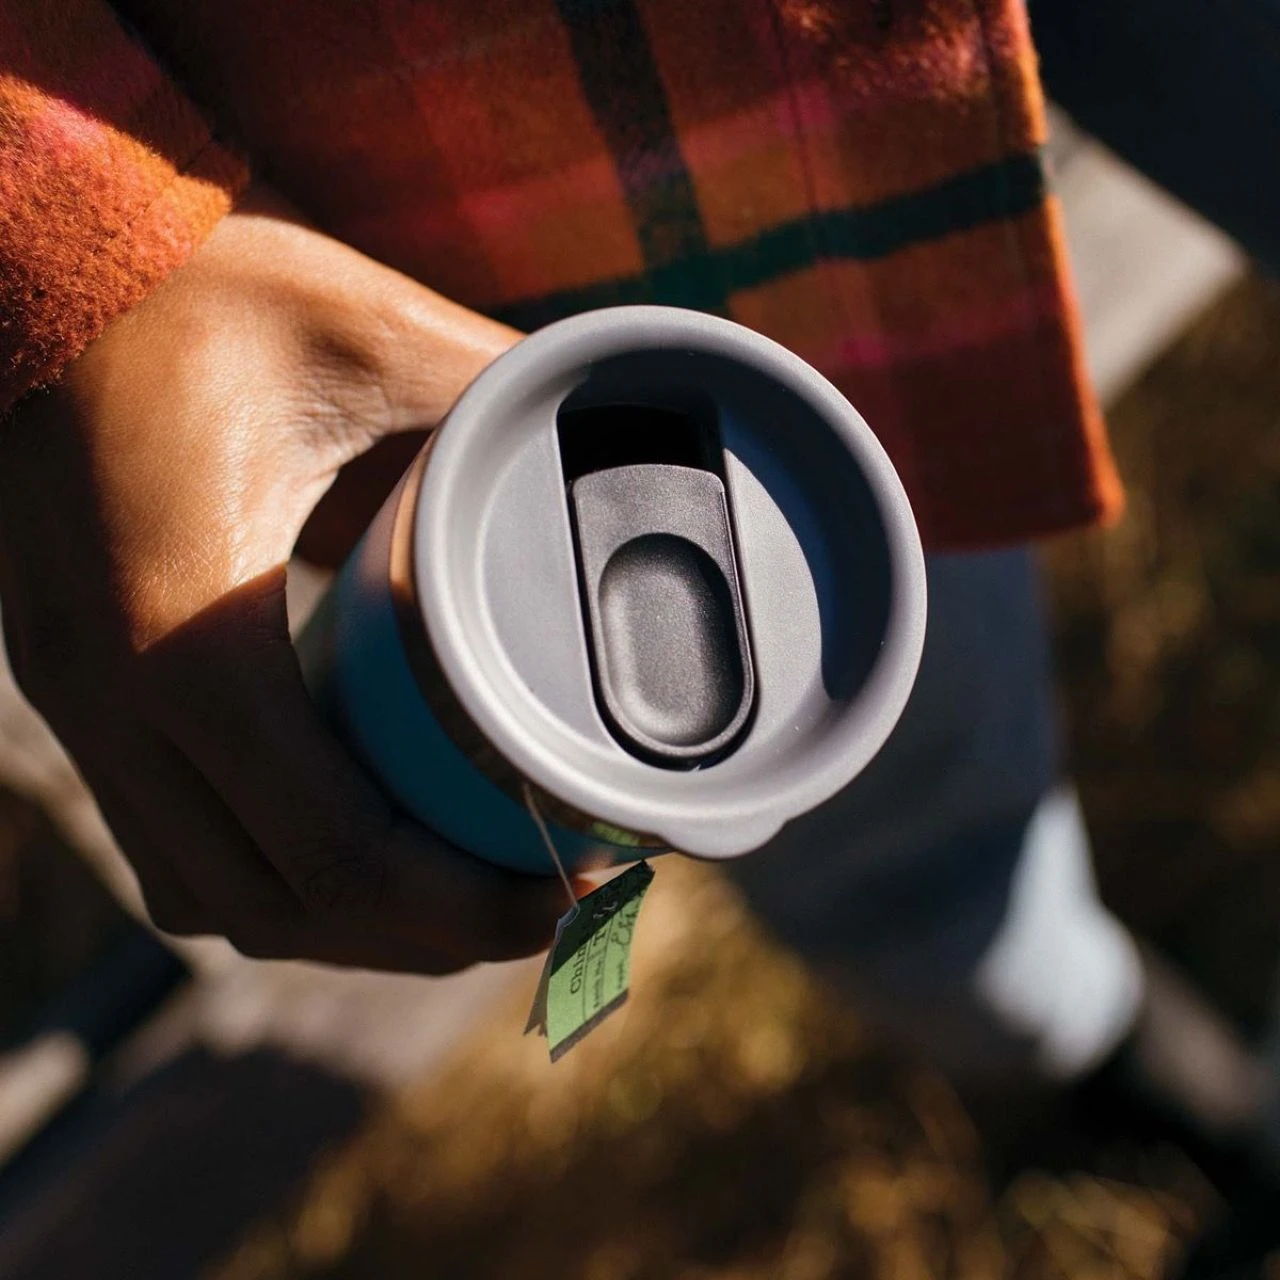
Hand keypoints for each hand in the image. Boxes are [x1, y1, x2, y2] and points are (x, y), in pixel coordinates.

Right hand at [0, 185, 568, 971]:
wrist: (40, 271)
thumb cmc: (207, 292)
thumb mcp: (375, 337)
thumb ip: (500, 405)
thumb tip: (619, 457)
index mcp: (184, 627)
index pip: (331, 847)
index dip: (460, 905)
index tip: (566, 891)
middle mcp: (109, 695)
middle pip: (277, 905)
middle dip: (422, 937)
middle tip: (543, 907)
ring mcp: (76, 707)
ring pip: (213, 900)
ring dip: (345, 929)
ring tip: (461, 905)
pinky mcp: (75, 695)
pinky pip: (170, 849)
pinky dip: (274, 884)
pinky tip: (356, 863)